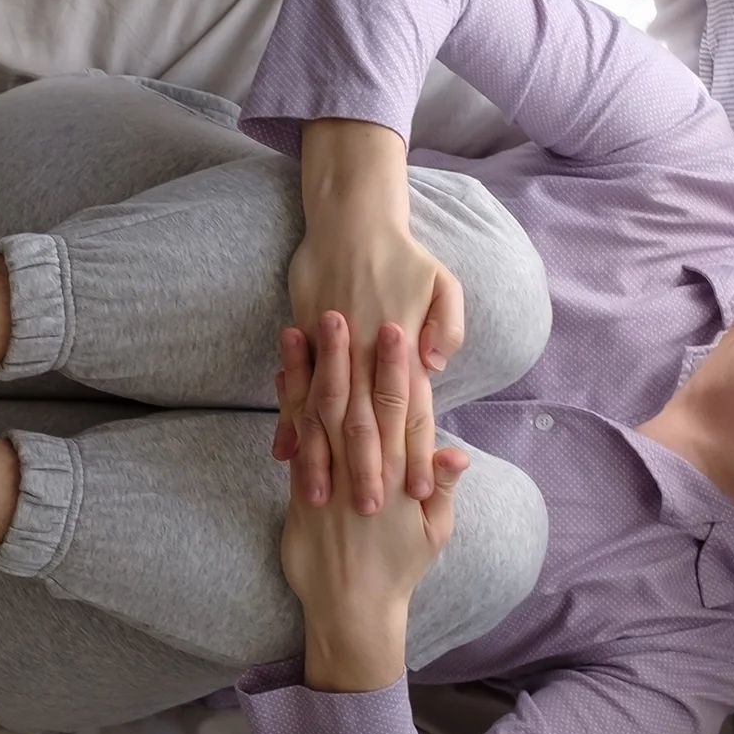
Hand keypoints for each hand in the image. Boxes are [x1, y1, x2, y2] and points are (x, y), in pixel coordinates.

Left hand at [276, 315, 470, 642]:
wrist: (352, 609)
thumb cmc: (399, 570)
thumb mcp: (434, 533)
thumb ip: (443, 488)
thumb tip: (457, 450)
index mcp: (401, 476)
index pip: (400, 413)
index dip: (397, 371)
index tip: (398, 332)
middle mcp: (364, 473)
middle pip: (356, 403)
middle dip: (349, 356)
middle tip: (343, 310)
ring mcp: (330, 481)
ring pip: (319, 416)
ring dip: (311, 370)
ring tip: (304, 328)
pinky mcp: (301, 494)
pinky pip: (295, 441)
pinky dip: (288, 405)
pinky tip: (283, 374)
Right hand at [277, 222, 465, 512]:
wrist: (351, 220)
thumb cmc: (404, 256)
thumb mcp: (444, 284)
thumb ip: (449, 326)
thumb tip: (434, 367)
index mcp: (402, 349)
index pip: (411, 413)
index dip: (413, 454)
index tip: (416, 496)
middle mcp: (366, 356)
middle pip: (367, 424)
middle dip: (367, 470)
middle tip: (369, 513)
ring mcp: (333, 352)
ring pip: (326, 416)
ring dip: (323, 459)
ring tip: (319, 498)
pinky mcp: (305, 345)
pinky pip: (295, 394)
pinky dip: (290, 426)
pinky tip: (284, 456)